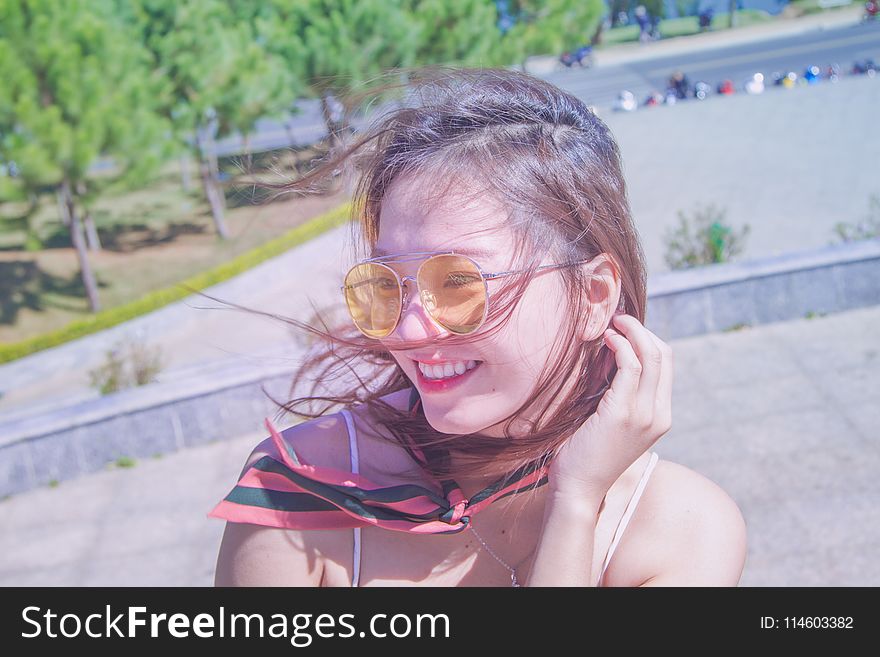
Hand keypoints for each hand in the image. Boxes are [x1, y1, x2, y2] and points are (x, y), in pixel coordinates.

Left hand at [548, 313, 672, 500]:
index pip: (666, 365)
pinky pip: (630, 367)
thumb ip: (619, 395)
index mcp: (660, 416)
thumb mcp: (612, 421)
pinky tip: (605, 341)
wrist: (579, 488)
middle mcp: (659, 414)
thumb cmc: (587, 454)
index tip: (624, 328)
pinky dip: (620, 347)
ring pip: (651, 356)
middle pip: (664, 355)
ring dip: (631, 333)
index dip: (648, 339)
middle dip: (642, 330)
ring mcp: (644, 415)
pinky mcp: (623, 413)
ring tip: (611, 325)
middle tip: (617, 319)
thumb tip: (609, 358)